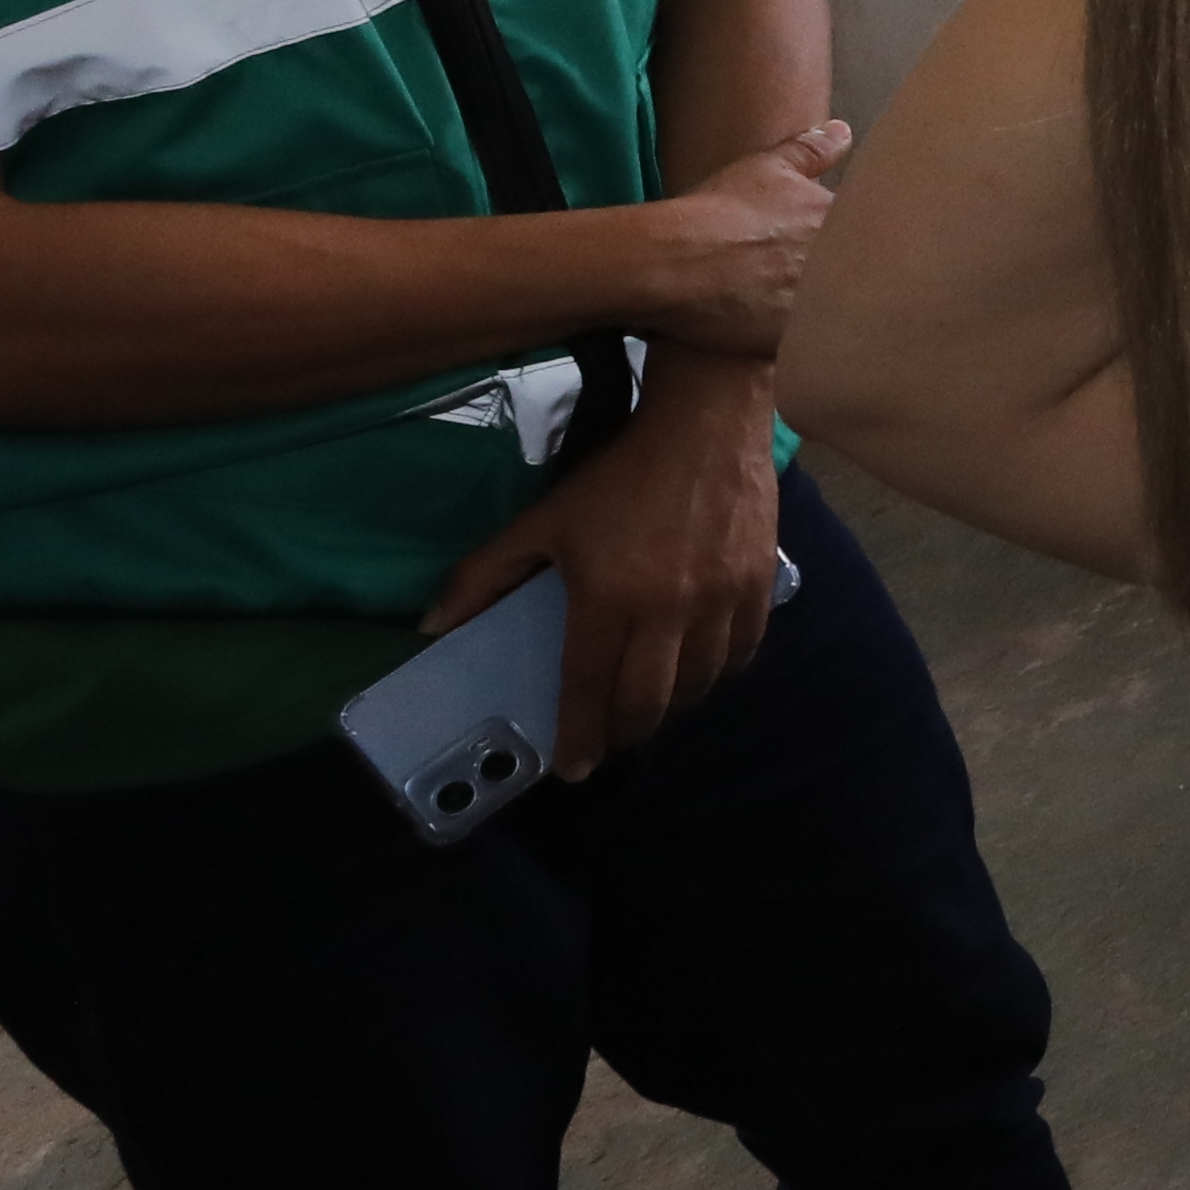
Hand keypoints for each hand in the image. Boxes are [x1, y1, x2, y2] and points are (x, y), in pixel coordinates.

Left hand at [425, 353, 784, 770]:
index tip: (572, 768)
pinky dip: (719, 671)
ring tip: (652, 701)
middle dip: (625, 733)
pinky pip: (742, 652)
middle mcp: (669, 609)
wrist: (707, 422)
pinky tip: (702, 666)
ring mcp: (721, 599)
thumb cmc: (619, 474)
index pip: (588, 687)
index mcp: (609, 596)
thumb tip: (430, 625)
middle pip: (649, 701)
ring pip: (700, 684)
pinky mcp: (759, 584)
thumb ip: (484, 574)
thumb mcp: (544, 519)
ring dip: (673, 705)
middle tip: (610, 740)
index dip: (579, 736)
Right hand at [620, 120, 849, 363]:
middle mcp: (845, 262)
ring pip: (844, 312)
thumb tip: (843, 131)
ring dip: (830, 310)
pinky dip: (808, 343)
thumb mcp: (767, 168)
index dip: (855, 242)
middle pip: (866, 274)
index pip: (876, 232)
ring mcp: (824, 304)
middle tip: (799, 278)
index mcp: (845, 221)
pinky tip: (783, 335)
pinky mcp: (799, 340)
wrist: (673, 262)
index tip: (829, 248)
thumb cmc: (719, 209)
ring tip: (786, 307)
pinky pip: (817, 346)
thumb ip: (812, 151)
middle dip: (849, 276)